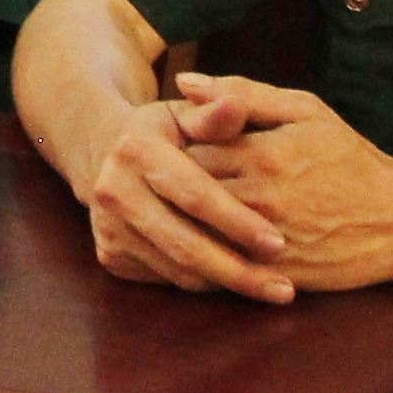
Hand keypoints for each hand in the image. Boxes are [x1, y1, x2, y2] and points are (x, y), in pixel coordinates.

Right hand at [60, 81, 297, 300]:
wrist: (107, 153)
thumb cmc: (166, 133)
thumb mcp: (187, 115)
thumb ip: (215, 114)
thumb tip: (235, 103)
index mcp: (136, 150)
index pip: (195, 195)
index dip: (238, 221)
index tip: (279, 243)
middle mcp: (114, 191)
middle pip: (185, 244)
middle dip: (239, 271)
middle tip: (284, 289)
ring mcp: (108, 228)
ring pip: (177, 270)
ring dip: (226, 283)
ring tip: (269, 287)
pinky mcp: (109, 255)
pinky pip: (165, 279)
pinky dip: (203, 283)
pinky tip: (233, 280)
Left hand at [175, 74, 392, 290]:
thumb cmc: (350, 159)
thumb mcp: (306, 111)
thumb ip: (243, 93)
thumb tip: (184, 82)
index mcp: (262, 153)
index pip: (186, 145)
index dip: (177, 144)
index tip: (177, 143)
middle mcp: (258, 198)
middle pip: (184, 189)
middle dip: (174, 182)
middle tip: (171, 176)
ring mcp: (263, 241)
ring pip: (194, 228)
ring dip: (183, 218)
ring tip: (181, 206)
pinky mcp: (269, 274)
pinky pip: (214, 266)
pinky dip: (201, 252)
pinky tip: (201, 238)